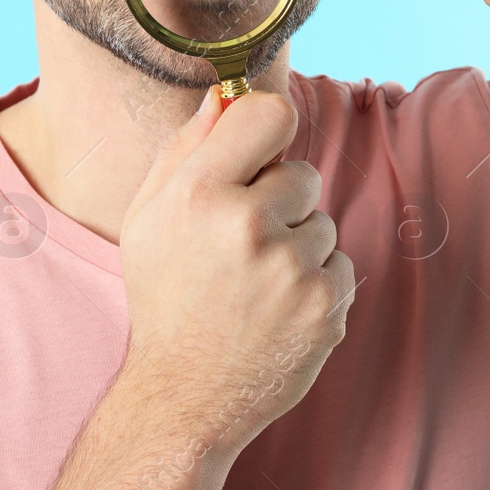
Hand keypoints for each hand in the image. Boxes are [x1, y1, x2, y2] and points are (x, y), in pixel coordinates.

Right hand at [118, 87, 355, 457]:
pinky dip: (316, 283)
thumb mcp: (150, 215)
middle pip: (301, 172)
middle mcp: (248, 225)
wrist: (184, 397)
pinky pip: (339, 265)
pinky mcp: (326, 306)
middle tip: (241, 243)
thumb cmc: (165, 296)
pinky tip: (277, 309)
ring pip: (321, 222)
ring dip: (298, 244)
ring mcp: (292, 268)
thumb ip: (188, 146)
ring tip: (255, 284)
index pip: (269, 113)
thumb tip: (227, 93)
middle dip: (279, 200)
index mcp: (199, 193)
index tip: (259, 150)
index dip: (267, 129)